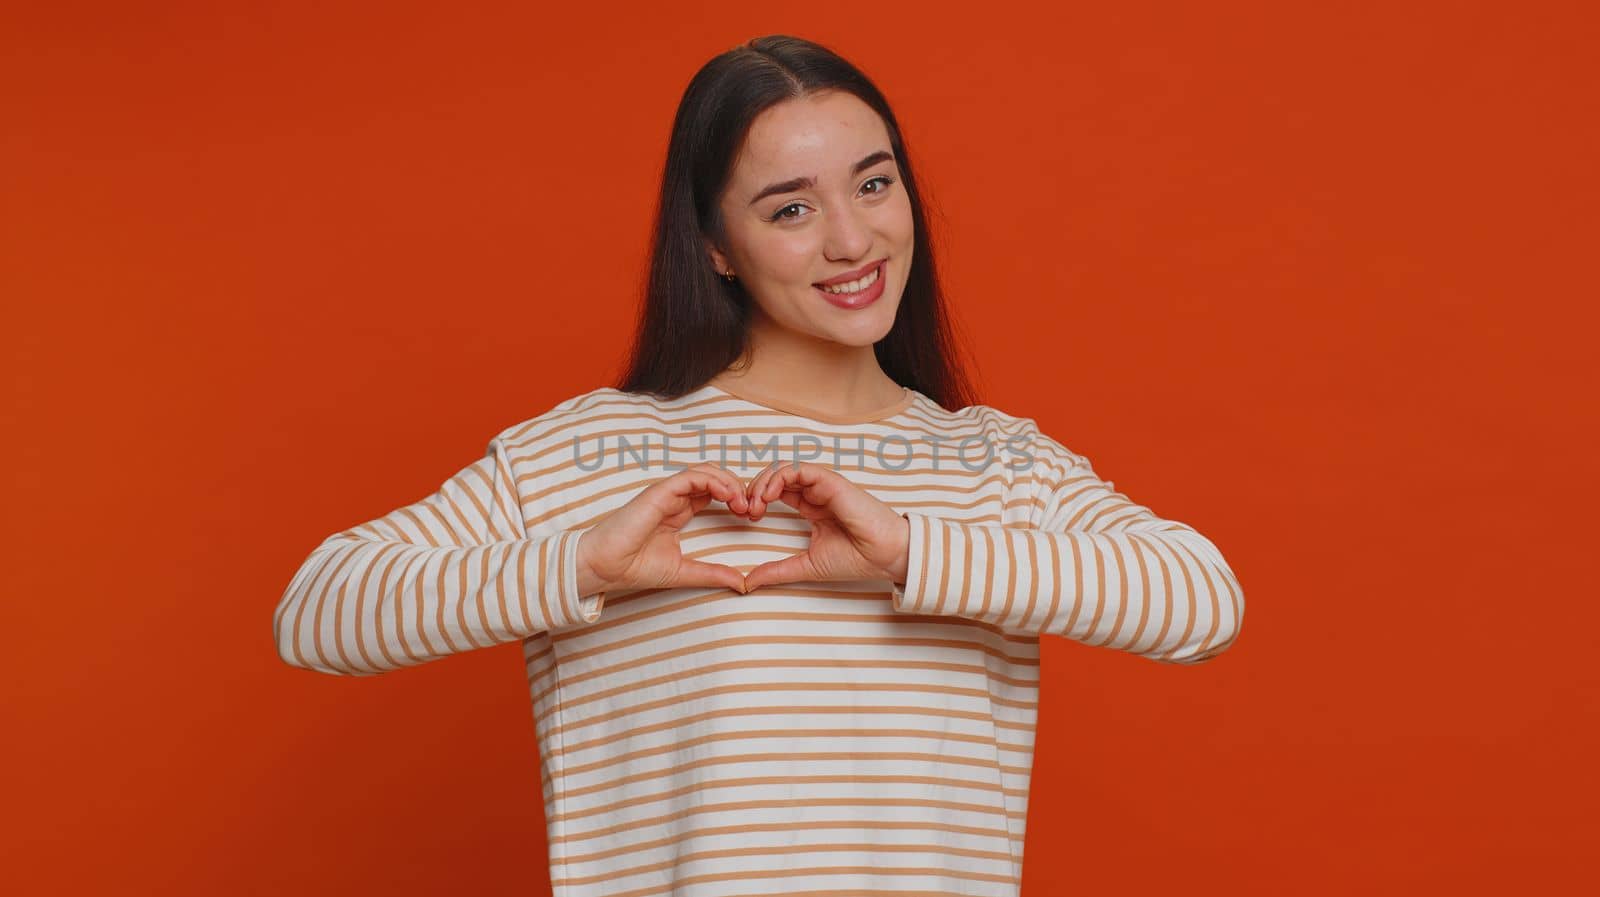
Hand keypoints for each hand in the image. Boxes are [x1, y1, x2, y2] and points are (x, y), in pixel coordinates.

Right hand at [576, 462, 750, 595]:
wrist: (605, 566)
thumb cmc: (634, 567)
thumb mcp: (683, 572)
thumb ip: (712, 574)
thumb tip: (742, 583)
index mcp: (680, 511)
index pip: (714, 493)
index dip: (736, 499)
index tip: (750, 517)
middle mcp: (675, 498)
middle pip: (714, 478)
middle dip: (738, 488)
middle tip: (751, 508)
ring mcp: (667, 492)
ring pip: (705, 472)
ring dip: (729, 482)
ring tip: (741, 502)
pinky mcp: (659, 491)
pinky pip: (691, 476)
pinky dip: (712, 481)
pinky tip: (726, 495)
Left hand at [740, 461, 910, 591]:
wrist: (884, 556)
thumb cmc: (856, 559)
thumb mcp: (807, 565)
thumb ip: (777, 571)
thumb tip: (747, 583)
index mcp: (812, 507)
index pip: (777, 491)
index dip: (757, 499)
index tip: (748, 518)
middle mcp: (816, 493)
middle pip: (776, 477)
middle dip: (755, 489)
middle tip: (746, 510)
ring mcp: (823, 485)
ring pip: (785, 469)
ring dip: (763, 482)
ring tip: (755, 503)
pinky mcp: (830, 481)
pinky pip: (799, 469)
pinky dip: (779, 477)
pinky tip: (769, 496)